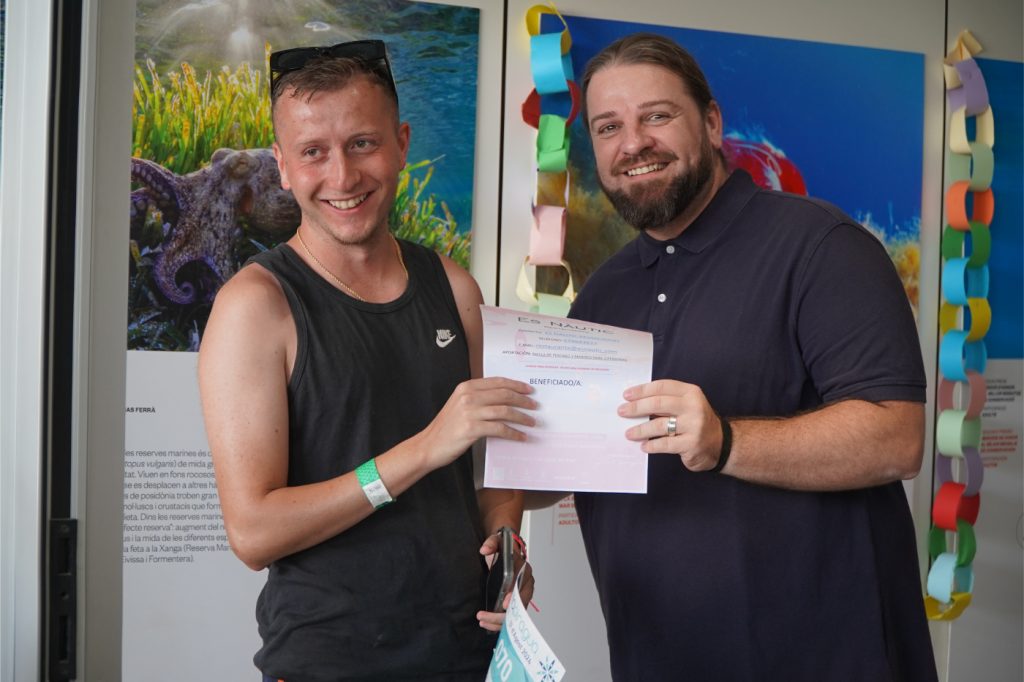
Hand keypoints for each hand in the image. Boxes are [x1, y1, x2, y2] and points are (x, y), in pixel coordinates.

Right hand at [416, 377, 535, 469]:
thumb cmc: (446, 428)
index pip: (497, 382)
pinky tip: (521, 437)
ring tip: (531, 422)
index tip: (529, 390)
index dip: (516, 385)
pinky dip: (513, 433)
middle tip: (534, 406)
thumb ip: (478, 399)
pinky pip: (500, 429)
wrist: (428, 445)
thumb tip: (505, 400)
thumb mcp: (460, 405)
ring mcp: (469, 412)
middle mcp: (468, 396)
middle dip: (523, 400)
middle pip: (504, 394)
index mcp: (466, 387)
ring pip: (504, 411)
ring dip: (522, 417)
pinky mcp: (471, 428)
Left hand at [476, 532, 534, 631]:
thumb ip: (491, 544)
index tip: (504, 603)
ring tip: (483, 622)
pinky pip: (512, 617)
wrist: (506, 554)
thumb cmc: (503, 550)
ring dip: (500, 621)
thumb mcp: (496, 542)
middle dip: (504, 613)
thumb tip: (484, 550)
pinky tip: (487, 625)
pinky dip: (500, 623)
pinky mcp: (516, 603)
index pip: (521, 584)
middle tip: (487, 616)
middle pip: (520, 603)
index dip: (514, 595)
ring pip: (516, 614)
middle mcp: (526, 584)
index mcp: (523, 570)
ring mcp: (522, 595)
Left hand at [618, 379, 723, 471]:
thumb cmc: (695, 422)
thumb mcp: (686, 405)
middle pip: (658, 403)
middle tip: (622, 412)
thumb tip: (635, 403)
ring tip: (629, 433)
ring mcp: (694, 426)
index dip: (642, 390)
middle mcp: (694, 407)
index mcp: (691, 393)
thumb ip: (666, 401)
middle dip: (636, 408)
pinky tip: (644, 446)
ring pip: (659, 425)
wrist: (721, 444)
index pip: (662, 387)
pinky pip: (665, 444)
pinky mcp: (691, 444)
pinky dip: (651, 445)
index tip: (626, 395)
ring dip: (640, 429)